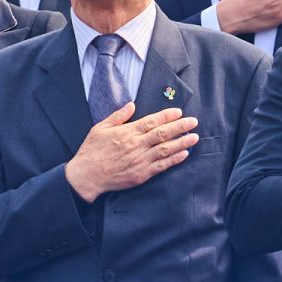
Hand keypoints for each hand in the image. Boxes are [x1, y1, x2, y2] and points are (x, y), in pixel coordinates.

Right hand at [64, 103, 196, 198]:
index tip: (179, 112)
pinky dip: (174, 160)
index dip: (167, 116)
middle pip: (163, 134)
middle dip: (180, 127)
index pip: (151, 121)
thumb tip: (132, 105)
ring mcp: (140, 161)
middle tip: (194, 122)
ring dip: (182, 142)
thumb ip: (118, 116)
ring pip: (166, 150)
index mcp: (127, 132)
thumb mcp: (100, 128)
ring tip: (195, 137)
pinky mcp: (141, 174)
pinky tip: (184, 154)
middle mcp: (136, 145)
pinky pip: (161, 166)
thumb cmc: (91, 151)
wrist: (87, 176)